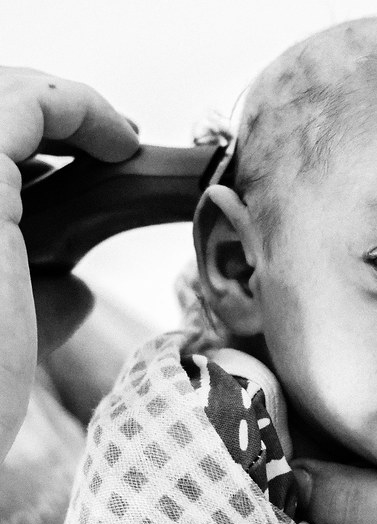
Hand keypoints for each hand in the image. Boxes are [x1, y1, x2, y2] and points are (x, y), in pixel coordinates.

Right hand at [0, 67, 138, 463]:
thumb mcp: (12, 334)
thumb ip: (34, 299)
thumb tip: (76, 288)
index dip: (34, 139)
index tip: (97, 159)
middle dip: (56, 120)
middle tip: (120, 143)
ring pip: (8, 98)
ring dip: (74, 112)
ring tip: (126, 141)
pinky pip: (33, 104)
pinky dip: (82, 109)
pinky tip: (123, 140)